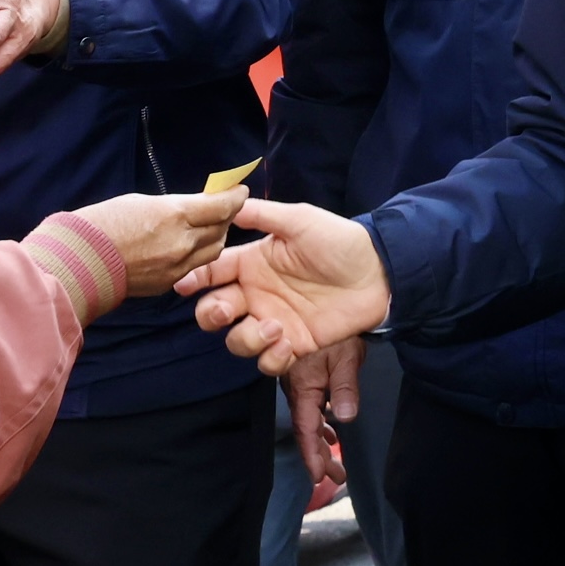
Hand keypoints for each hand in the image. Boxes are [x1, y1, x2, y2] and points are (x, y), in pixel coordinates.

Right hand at [70, 188, 245, 308]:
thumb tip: (194, 207)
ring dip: (215, 236)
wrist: (78, 262)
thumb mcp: (142, 202)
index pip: (222, 206)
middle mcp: (182, 243)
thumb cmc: (102, 223)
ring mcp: (177, 267)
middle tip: (223, 206)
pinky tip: (188, 246)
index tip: (238, 189)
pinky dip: (198, 254)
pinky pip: (195, 267)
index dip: (235, 196)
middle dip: (226, 215)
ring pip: (213, 250)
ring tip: (208, 225)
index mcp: (175, 216)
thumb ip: (174, 206)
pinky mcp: (168, 284)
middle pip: (221, 228)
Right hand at [178, 199, 390, 374]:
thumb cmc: (338, 241)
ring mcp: (273, 322)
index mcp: (252, 263)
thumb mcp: (298, 220)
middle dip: (211, 315)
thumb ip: (261, 215)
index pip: (211, 272)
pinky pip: (269, 362)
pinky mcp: (294, 345)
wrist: (379, 272)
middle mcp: (256, 294)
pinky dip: (272, 357)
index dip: (194, 278)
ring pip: (237, 341)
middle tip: (229, 310)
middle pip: (212, 313)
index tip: (185, 284)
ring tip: (275, 328)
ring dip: (247, 339)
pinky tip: (288, 344)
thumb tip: (227, 203)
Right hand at [286, 337, 363, 485]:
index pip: (306, 429)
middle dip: (318, 454)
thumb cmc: (337, 329)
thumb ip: (345, 387)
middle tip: (336, 476)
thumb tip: (345, 416)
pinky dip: (320, 422)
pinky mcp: (306, 373)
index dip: (311, 454)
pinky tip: (330, 427)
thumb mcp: (345, 357)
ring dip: (320, 440)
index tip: (318, 477)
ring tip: (334, 460)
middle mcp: (297, 387)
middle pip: (306, 429)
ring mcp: (300, 381)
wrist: (329, 302)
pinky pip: (311, 405)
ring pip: (308, 418)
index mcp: (303, 386)